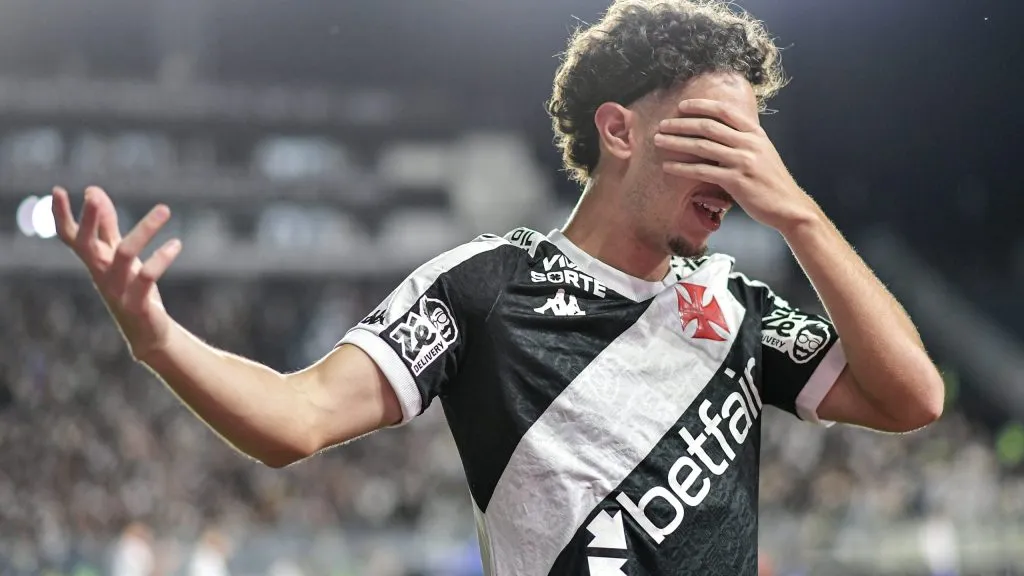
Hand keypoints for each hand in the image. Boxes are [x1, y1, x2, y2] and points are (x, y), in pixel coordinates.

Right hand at [52, 186, 181, 360]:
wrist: (148, 333)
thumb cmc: (131, 288)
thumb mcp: (118, 255)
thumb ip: (106, 225)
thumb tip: (92, 190)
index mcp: (94, 261)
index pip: (70, 237)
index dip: (61, 216)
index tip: (57, 189)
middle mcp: (101, 273)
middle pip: (87, 244)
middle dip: (89, 220)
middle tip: (92, 195)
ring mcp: (116, 289)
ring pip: (124, 254)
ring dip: (144, 230)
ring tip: (165, 209)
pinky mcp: (136, 303)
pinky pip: (147, 277)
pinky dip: (162, 258)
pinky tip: (176, 243)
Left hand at [654, 99, 820, 232]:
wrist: (788, 205)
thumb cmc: (771, 179)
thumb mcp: (762, 151)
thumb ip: (743, 139)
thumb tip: (719, 130)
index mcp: (755, 132)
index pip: (724, 111)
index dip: (700, 106)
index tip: (681, 106)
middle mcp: (749, 143)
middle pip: (708, 127)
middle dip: (681, 124)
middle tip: (662, 124)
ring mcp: (742, 161)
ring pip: (701, 146)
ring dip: (676, 142)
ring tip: (658, 141)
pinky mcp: (736, 181)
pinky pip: (702, 171)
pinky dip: (682, 168)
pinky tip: (668, 167)